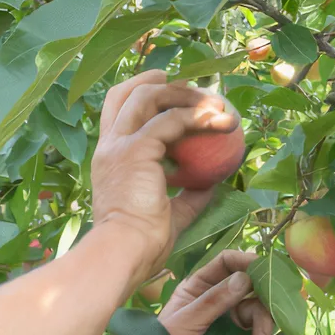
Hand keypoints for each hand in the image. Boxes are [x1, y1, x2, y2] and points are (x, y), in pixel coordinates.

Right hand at [90, 71, 240, 284]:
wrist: (125, 252)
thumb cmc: (143, 243)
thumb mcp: (169, 213)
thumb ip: (187, 195)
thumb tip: (210, 184)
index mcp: (110, 158)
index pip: (118, 110)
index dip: (143, 93)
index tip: (173, 91)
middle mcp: (110, 145)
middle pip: (129, 93)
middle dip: (164, 83)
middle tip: (199, 89)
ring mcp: (120, 144)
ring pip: (150, 97)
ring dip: (187, 95)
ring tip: (218, 104)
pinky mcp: (136, 149)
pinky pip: (173, 120)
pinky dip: (200, 117)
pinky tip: (223, 122)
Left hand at [116, 251, 273, 334]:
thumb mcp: (183, 324)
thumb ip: (212, 302)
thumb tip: (245, 278)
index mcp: (199, 287)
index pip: (227, 262)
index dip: (246, 261)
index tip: (265, 269)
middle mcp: (218, 299)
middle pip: (251, 288)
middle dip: (263, 303)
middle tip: (265, 319)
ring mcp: (231, 322)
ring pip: (259, 313)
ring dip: (265, 328)